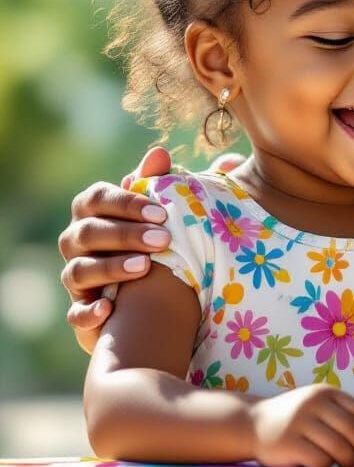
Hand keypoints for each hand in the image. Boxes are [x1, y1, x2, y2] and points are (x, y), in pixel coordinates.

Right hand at [59, 147, 174, 353]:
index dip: (126, 204)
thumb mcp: (158, 210)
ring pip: (79, 270)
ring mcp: (76, 276)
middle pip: (88, 232)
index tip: (161, 212)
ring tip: (145, 267)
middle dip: (125, 234)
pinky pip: (76, 313)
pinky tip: (109, 308)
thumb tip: (160, 153)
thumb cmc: (154, 235)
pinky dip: (89, 311)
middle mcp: (76, 242)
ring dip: (111, 267)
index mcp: (92, 212)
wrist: (152, 289)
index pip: (97, 199)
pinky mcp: (81, 310)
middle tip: (164, 239)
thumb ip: (158, 181)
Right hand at [249, 385, 353, 466]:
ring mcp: (300, 422)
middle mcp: (314, 403)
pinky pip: (320, 460)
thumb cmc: (297, 422)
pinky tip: (322, 466)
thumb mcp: (319, 410)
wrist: (253, 424)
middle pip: (353, 430)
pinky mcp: (289, 443)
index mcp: (327, 393)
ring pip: (339, 448)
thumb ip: (344, 421)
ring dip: (347, 462)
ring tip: (344, 466)